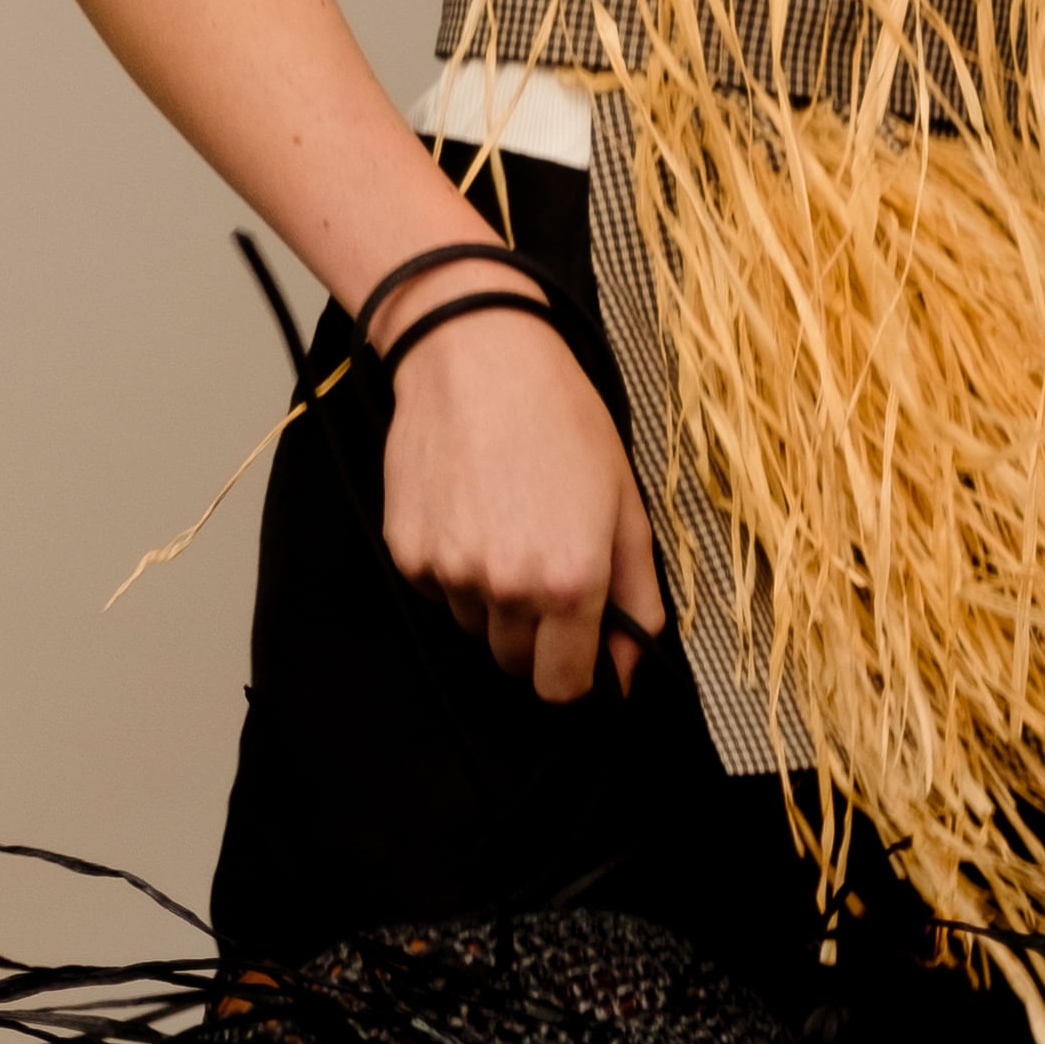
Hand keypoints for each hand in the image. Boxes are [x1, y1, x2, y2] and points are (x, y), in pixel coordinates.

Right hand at [379, 316, 669, 704]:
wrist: (476, 356)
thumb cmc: (560, 419)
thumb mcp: (625, 505)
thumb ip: (637, 600)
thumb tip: (629, 675)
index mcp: (570, 582)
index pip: (562, 687)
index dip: (573, 671)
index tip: (576, 644)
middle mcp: (506, 587)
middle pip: (515, 663)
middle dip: (533, 635)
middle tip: (543, 563)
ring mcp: (449, 572)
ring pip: (475, 626)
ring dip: (492, 598)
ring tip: (505, 523)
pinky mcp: (407, 553)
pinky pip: (438, 591)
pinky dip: (453, 568)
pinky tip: (469, 511)